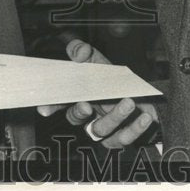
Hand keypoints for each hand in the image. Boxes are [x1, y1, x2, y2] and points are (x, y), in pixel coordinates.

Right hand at [36, 39, 158, 148]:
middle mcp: (87, 114)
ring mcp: (103, 128)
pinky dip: (135, 128)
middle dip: (78, 112)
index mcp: (78, 96)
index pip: (59, 101)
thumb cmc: (114, 80)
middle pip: (75, 118)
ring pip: (101, 129)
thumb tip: (77, 52)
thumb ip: (84, 52)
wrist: (142, 96)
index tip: (44, 109)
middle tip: (86, 105)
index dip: (50, 106)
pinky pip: (124, 138)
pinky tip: (144, 117)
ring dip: (114, 116)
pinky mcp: (120, 138)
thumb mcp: (99, 62)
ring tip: (128, 103)